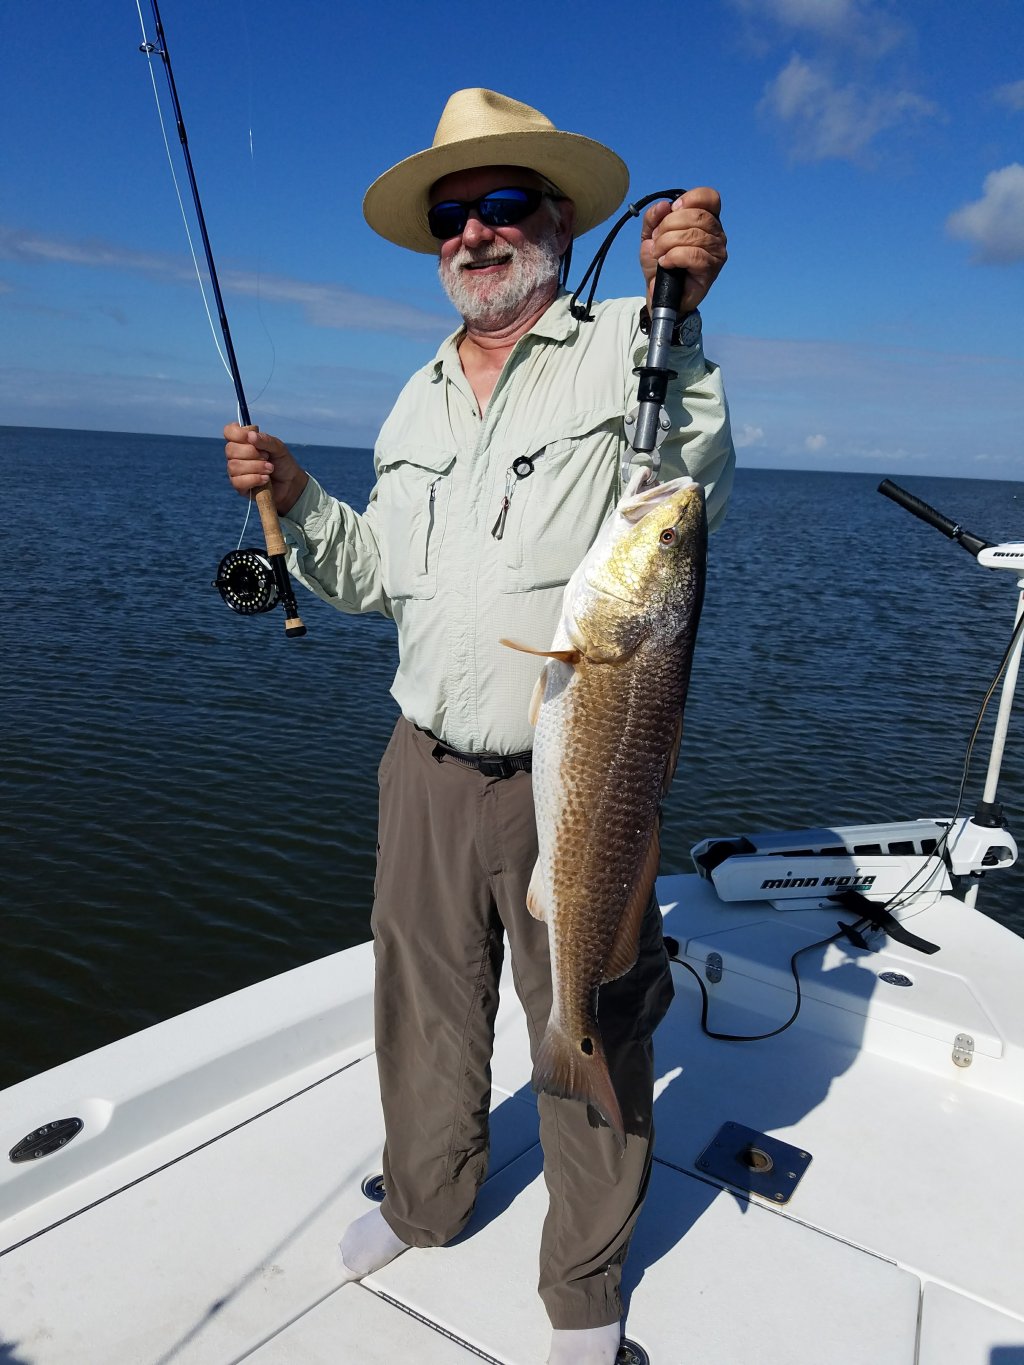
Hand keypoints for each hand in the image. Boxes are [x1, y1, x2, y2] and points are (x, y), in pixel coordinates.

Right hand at [223, 423, 308, 515]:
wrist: (290, 483)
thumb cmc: (282, 462)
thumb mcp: (278, 447)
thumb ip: (265, 440)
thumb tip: (250, 435)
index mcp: (243, 442)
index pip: (229, 432)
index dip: (237, 433)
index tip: (250, 437)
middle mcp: (236, 456)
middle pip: (230, 449)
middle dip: (251, 452)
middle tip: (267, 457)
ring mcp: (235, 472)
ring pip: (234, 466)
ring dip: (256, 467)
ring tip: (270, 468)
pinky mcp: (239, 487)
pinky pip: (238, 482)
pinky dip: (254, 479)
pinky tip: (265, 479)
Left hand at [639, 187, 727, 313]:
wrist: (658, 292)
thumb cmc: (660, 262)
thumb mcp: (650, 235)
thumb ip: (654, 218)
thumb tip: (663, 206)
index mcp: (705, 219)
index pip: (710, 197)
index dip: (690, 199)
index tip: (672, 210)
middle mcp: (716, 233)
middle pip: (698, 216)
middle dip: (669, 225)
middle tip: (657, 240)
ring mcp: (717, 252)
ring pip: (694, 235)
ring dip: (668, 242)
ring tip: (658, 253)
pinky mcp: (711, 270)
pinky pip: (694, 255)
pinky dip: (674, 257)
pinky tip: (666, 263)